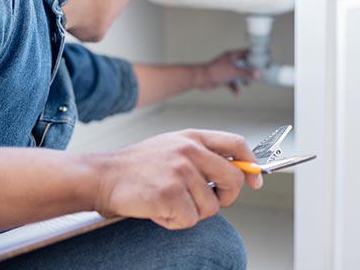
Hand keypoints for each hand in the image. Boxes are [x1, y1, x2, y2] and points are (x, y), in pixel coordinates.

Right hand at [91, 129, 262, 229]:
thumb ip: (204, 155)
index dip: (251, 165)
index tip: (256, 181)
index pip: (237, 145)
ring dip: (193, 212)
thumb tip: (240, 172)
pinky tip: (159, 210)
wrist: (103, 175)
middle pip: (233, 179)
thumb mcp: (174, 147)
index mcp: (193, 137)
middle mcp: (189, 151)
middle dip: (228, 197)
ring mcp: (180, 171)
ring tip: (170, 202)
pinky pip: (190, 220)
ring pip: (212, 206)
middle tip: (211, 202)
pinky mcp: (169, 193)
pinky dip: (175, 222)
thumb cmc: (140, 166)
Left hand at [198, 49, 260, 94]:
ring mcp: (226, 70)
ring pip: (238, 74)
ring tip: (247, 84)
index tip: (261, 60)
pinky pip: (232, 83)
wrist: (201, 79)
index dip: (254, 56)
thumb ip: (246, 73)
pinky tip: (237, 94)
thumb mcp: (234, 72)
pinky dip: (235, 88)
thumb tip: (258, 74)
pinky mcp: (223, 78)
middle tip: (256, 75)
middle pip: (244, 65)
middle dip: (249, 71)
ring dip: (242, 80)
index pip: (246, 53)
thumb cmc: (215, 71)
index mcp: (232, 56)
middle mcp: (230, 61)